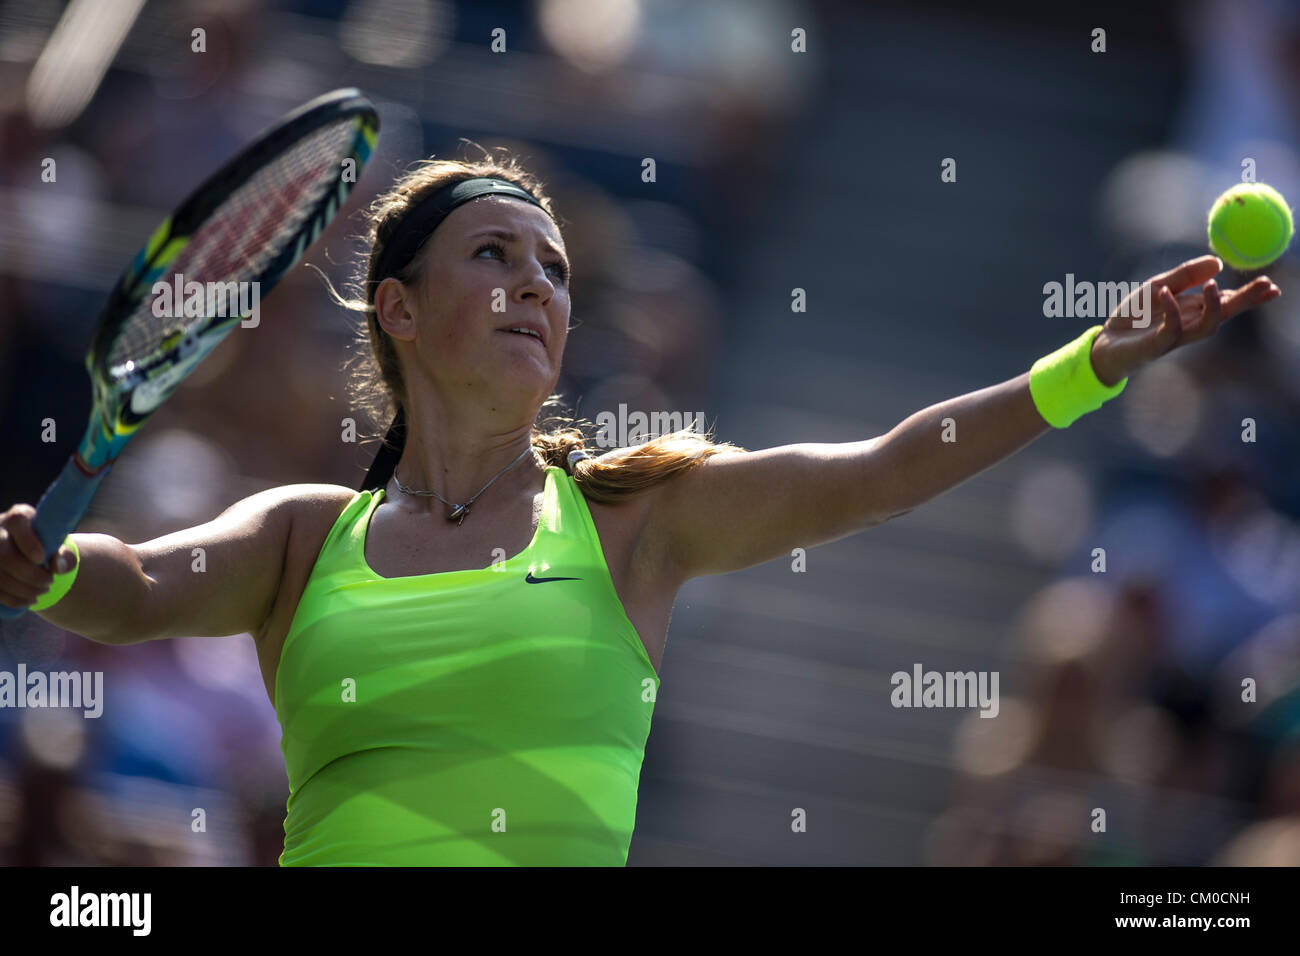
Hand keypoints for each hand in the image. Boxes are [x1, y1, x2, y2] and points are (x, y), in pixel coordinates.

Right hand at [0, 504, 76, 608]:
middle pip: (4, 555)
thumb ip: (65, 555)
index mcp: (18, 518)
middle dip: (30, 575)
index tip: (42, 558)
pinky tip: (30, 600)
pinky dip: (13, 599)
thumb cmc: (46, 546)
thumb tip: (59, 566)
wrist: (29, 554)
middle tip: (50, 582)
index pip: (17, 521)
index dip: (28, 541)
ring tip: (43, 592)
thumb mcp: (58, 546)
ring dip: (24, 590)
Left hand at [1090, 255, 1280, 385]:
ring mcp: (1174, 339)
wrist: (1104, 343)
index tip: (1271, 285)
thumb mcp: (1158, 287)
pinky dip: (1172, 311)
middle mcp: (1189, 326)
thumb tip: (1218, 262)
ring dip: (1214, 307)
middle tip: (1267, 287)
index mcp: (1193, 311)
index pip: (1226, 303)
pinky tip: (1167, 293)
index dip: (1249, 295)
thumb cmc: (1133, 317)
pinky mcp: (1156, 347)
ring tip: (1215, 285)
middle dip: (1246, 302)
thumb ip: (1185, 276)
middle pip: (1224, 315)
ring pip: (1205, 327)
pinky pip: (1171, 331)